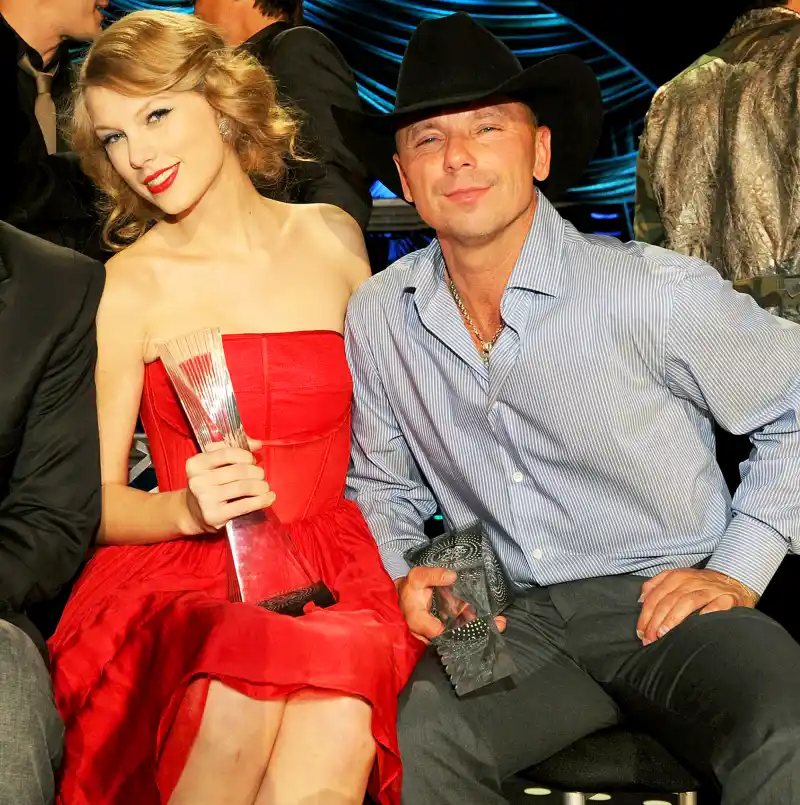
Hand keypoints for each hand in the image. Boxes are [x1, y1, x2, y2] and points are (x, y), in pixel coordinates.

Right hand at [184, 438, 274, 533]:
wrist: (193, 513)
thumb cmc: (209, 484)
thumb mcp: (214, 464)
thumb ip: (234, 449)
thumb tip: (257, 444)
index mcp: (196, 464)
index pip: (226, 454)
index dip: (245, 455)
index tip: (252, 460)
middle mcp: (198, 481)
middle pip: (238, 471)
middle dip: (256, 472)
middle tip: (261, 476)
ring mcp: (206, 499)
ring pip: (243, 487)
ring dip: (261, 486)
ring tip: (265, 487)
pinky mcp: (215, 516)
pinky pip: (244, 505)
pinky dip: (261, 500)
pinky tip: (268, 498)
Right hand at [396, 566, 507, 643]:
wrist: (406, 599)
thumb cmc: (411, 589)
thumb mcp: (417, 577)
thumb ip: (433, 576)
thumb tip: (452, 576)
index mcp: (419, 621)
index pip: (439, 632)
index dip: (458, 631)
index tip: (476, 625)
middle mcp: (430, 633)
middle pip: (455, 637)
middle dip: (478, 632)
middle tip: (498, 624)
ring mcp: (439, 635)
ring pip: (461, 636)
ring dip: (480, 630)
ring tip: (499, 623)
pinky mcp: (446, 632)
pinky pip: (461, 632)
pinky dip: (476, 627)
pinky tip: (492, 622)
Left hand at [637, 568, 756, 645]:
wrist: (734, 580)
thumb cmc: (701, 585)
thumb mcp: (677, 579)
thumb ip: (657, 586)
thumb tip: (641, 599)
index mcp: (677, 576)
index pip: (656, 595)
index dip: (646, 614)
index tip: (641, 632)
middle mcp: (693, 581)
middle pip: (669, 599)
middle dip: (656, 620)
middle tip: (650, 638)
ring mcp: (711, 589)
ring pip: (688, 601)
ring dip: (674, 617)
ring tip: (664, 633)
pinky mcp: (729, 598)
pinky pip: (718, 605)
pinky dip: (708, 613)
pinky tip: (699, 623)